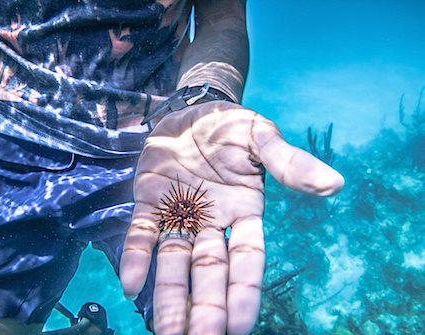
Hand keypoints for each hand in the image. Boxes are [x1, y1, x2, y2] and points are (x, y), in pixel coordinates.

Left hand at [119, 101, 343, 334]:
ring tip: (166, 333)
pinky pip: (142, 233)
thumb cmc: (231, 125)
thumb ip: (290, 163)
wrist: (194, 108)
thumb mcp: (262, 137)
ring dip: (170, 296)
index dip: (242, 293)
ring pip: (174, 262)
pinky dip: (136, 257)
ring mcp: (179, 213)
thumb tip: (334, 184)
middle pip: (209, 271)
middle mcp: (211, 221)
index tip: (238, 328)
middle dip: (206, 306)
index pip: (246, 261)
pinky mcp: (149, 201)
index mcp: (243, 211)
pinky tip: (129, 283)